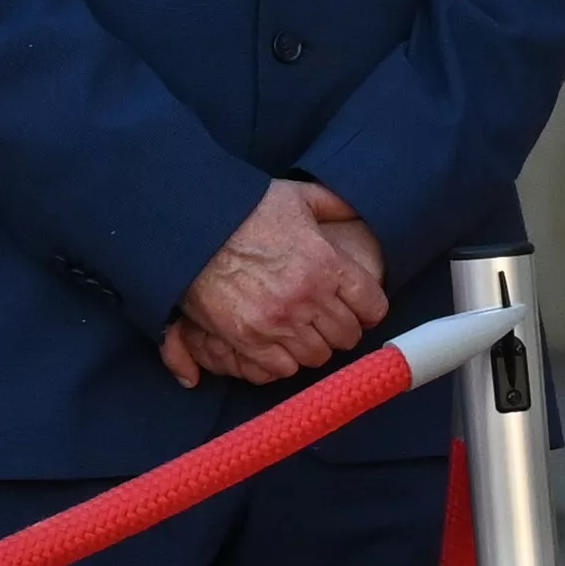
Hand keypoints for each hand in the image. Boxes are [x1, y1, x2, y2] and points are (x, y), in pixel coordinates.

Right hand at [166, 178, 389, 387]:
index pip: (372, 306)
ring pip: (317, 356)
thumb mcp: (297, 197)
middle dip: (341, 329)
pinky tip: (277, 344)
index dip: (368, 310)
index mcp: (327, 264)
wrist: (192, 226)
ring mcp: (278, 321)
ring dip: (313, 346)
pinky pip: (281, 368)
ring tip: (302, 333)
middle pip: (347, 335)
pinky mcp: (247, 338)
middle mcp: (307, 296)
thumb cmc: (245, 209)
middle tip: (328, 322)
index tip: (359, 310)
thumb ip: (334, 205)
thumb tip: (357, 211)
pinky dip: (282, 361)